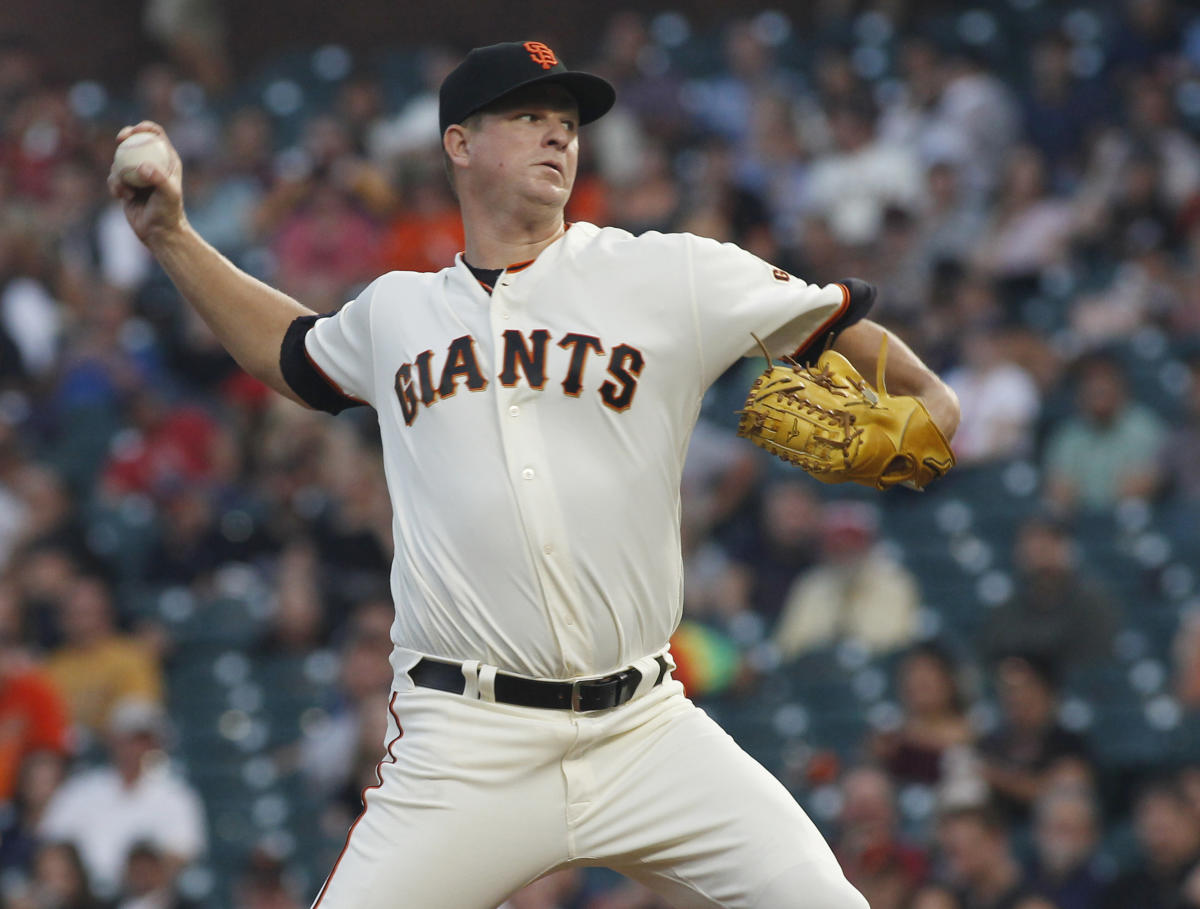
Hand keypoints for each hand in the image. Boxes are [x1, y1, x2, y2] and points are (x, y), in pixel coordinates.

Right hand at [107, 121, 186, 247]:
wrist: (159, 232)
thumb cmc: (168, 212)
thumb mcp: (168, 194)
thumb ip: (157, 179)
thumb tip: (141, 167)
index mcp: (166, 160)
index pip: (156, 136)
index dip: (145, 128)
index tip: (135, 131)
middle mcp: (151, 164)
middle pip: (134, 141)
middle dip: (125, 136)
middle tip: (121, 139)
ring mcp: (137, 174)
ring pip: (120, 161)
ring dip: (119, 173)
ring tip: (127, 191)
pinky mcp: (126, 185)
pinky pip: (113, 178)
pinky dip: (115, 186)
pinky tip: (122, 197)